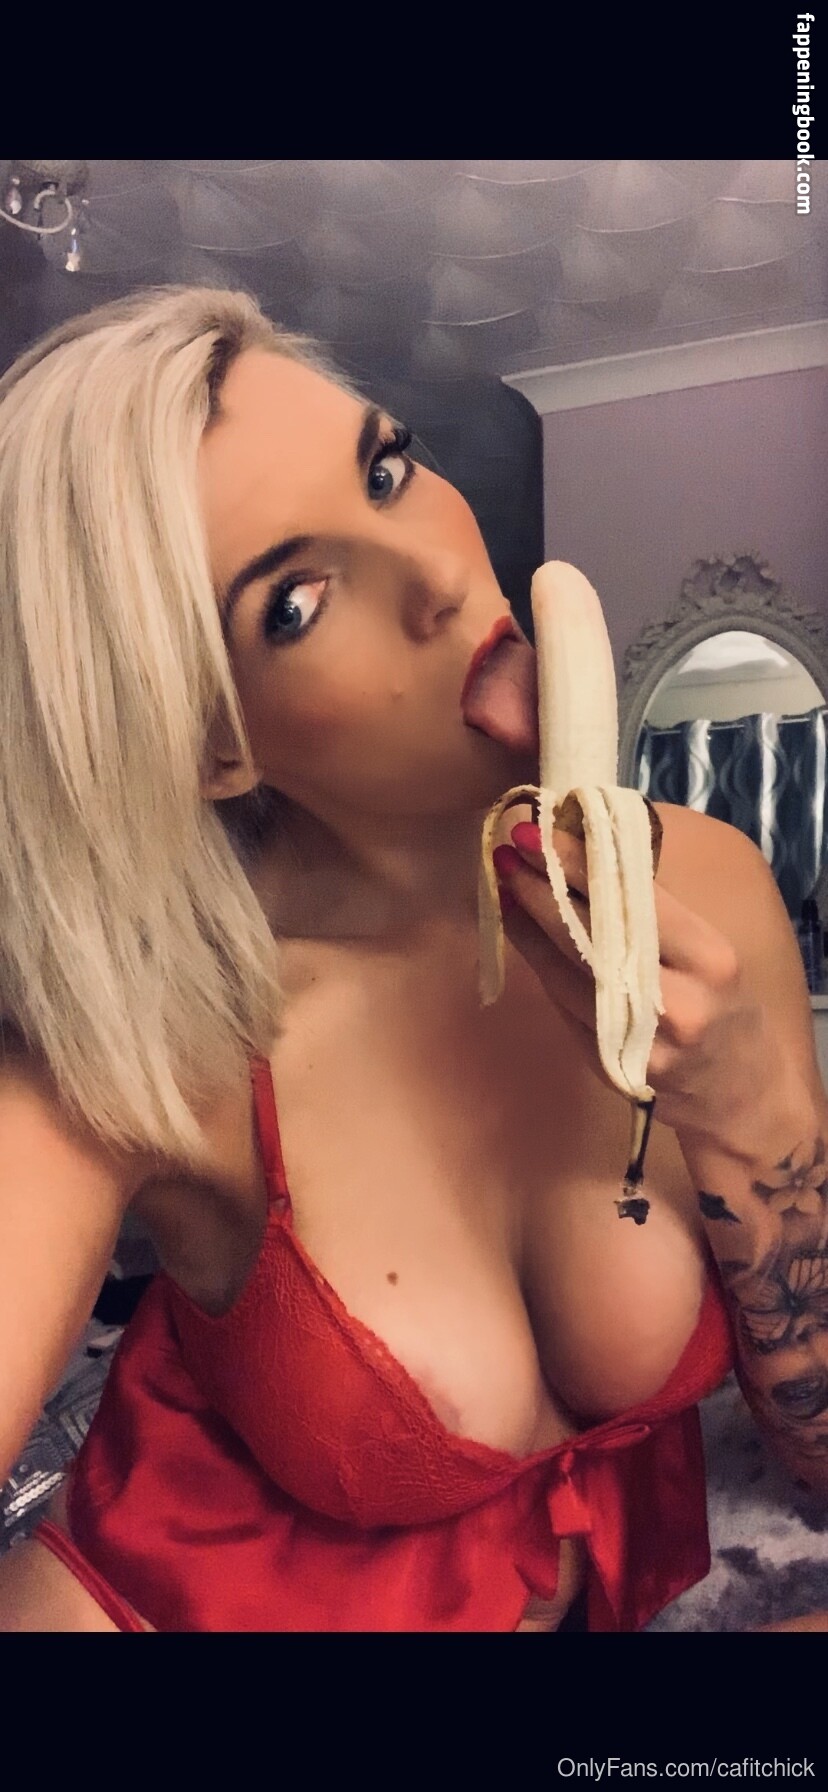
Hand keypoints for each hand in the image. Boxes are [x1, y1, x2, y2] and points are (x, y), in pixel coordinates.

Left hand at [493, 820, 780, 1152]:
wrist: (736, 1089)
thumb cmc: (721, 1001)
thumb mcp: (708, 949)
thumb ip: (652, 908)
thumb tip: (581, 850)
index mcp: (710, 959)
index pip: (634, 900)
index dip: (580, 863)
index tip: (540, 830)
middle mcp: (676, 1003)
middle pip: (593, 937)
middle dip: (544, 889)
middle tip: (509, 849)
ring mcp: (639, 1042)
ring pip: (568, 975)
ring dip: (527, 925)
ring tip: (504, 884)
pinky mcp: (609, 1066)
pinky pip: (564, 1006)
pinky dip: (538, 964)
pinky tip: (519, 932)